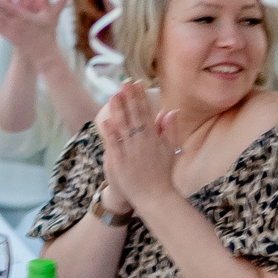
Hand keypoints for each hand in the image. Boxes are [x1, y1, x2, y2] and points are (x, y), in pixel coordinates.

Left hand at [94, 81, 179, 212]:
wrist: (154, 196)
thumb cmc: (161, 173)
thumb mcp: (170, 150)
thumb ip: (169, 130)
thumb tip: (171, 111)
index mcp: (153, 138)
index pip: (146, 112)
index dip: (140, 97)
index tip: (136, 83)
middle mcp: (141, 142)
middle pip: (134, 116)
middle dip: (129, 98)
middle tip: (124, 82)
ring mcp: (130, 152)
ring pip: (123, 127)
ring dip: (118, 110)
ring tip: (114, 95)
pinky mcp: (119, 161)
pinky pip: (113, 144)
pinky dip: (110, 132)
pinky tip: (106, 120)